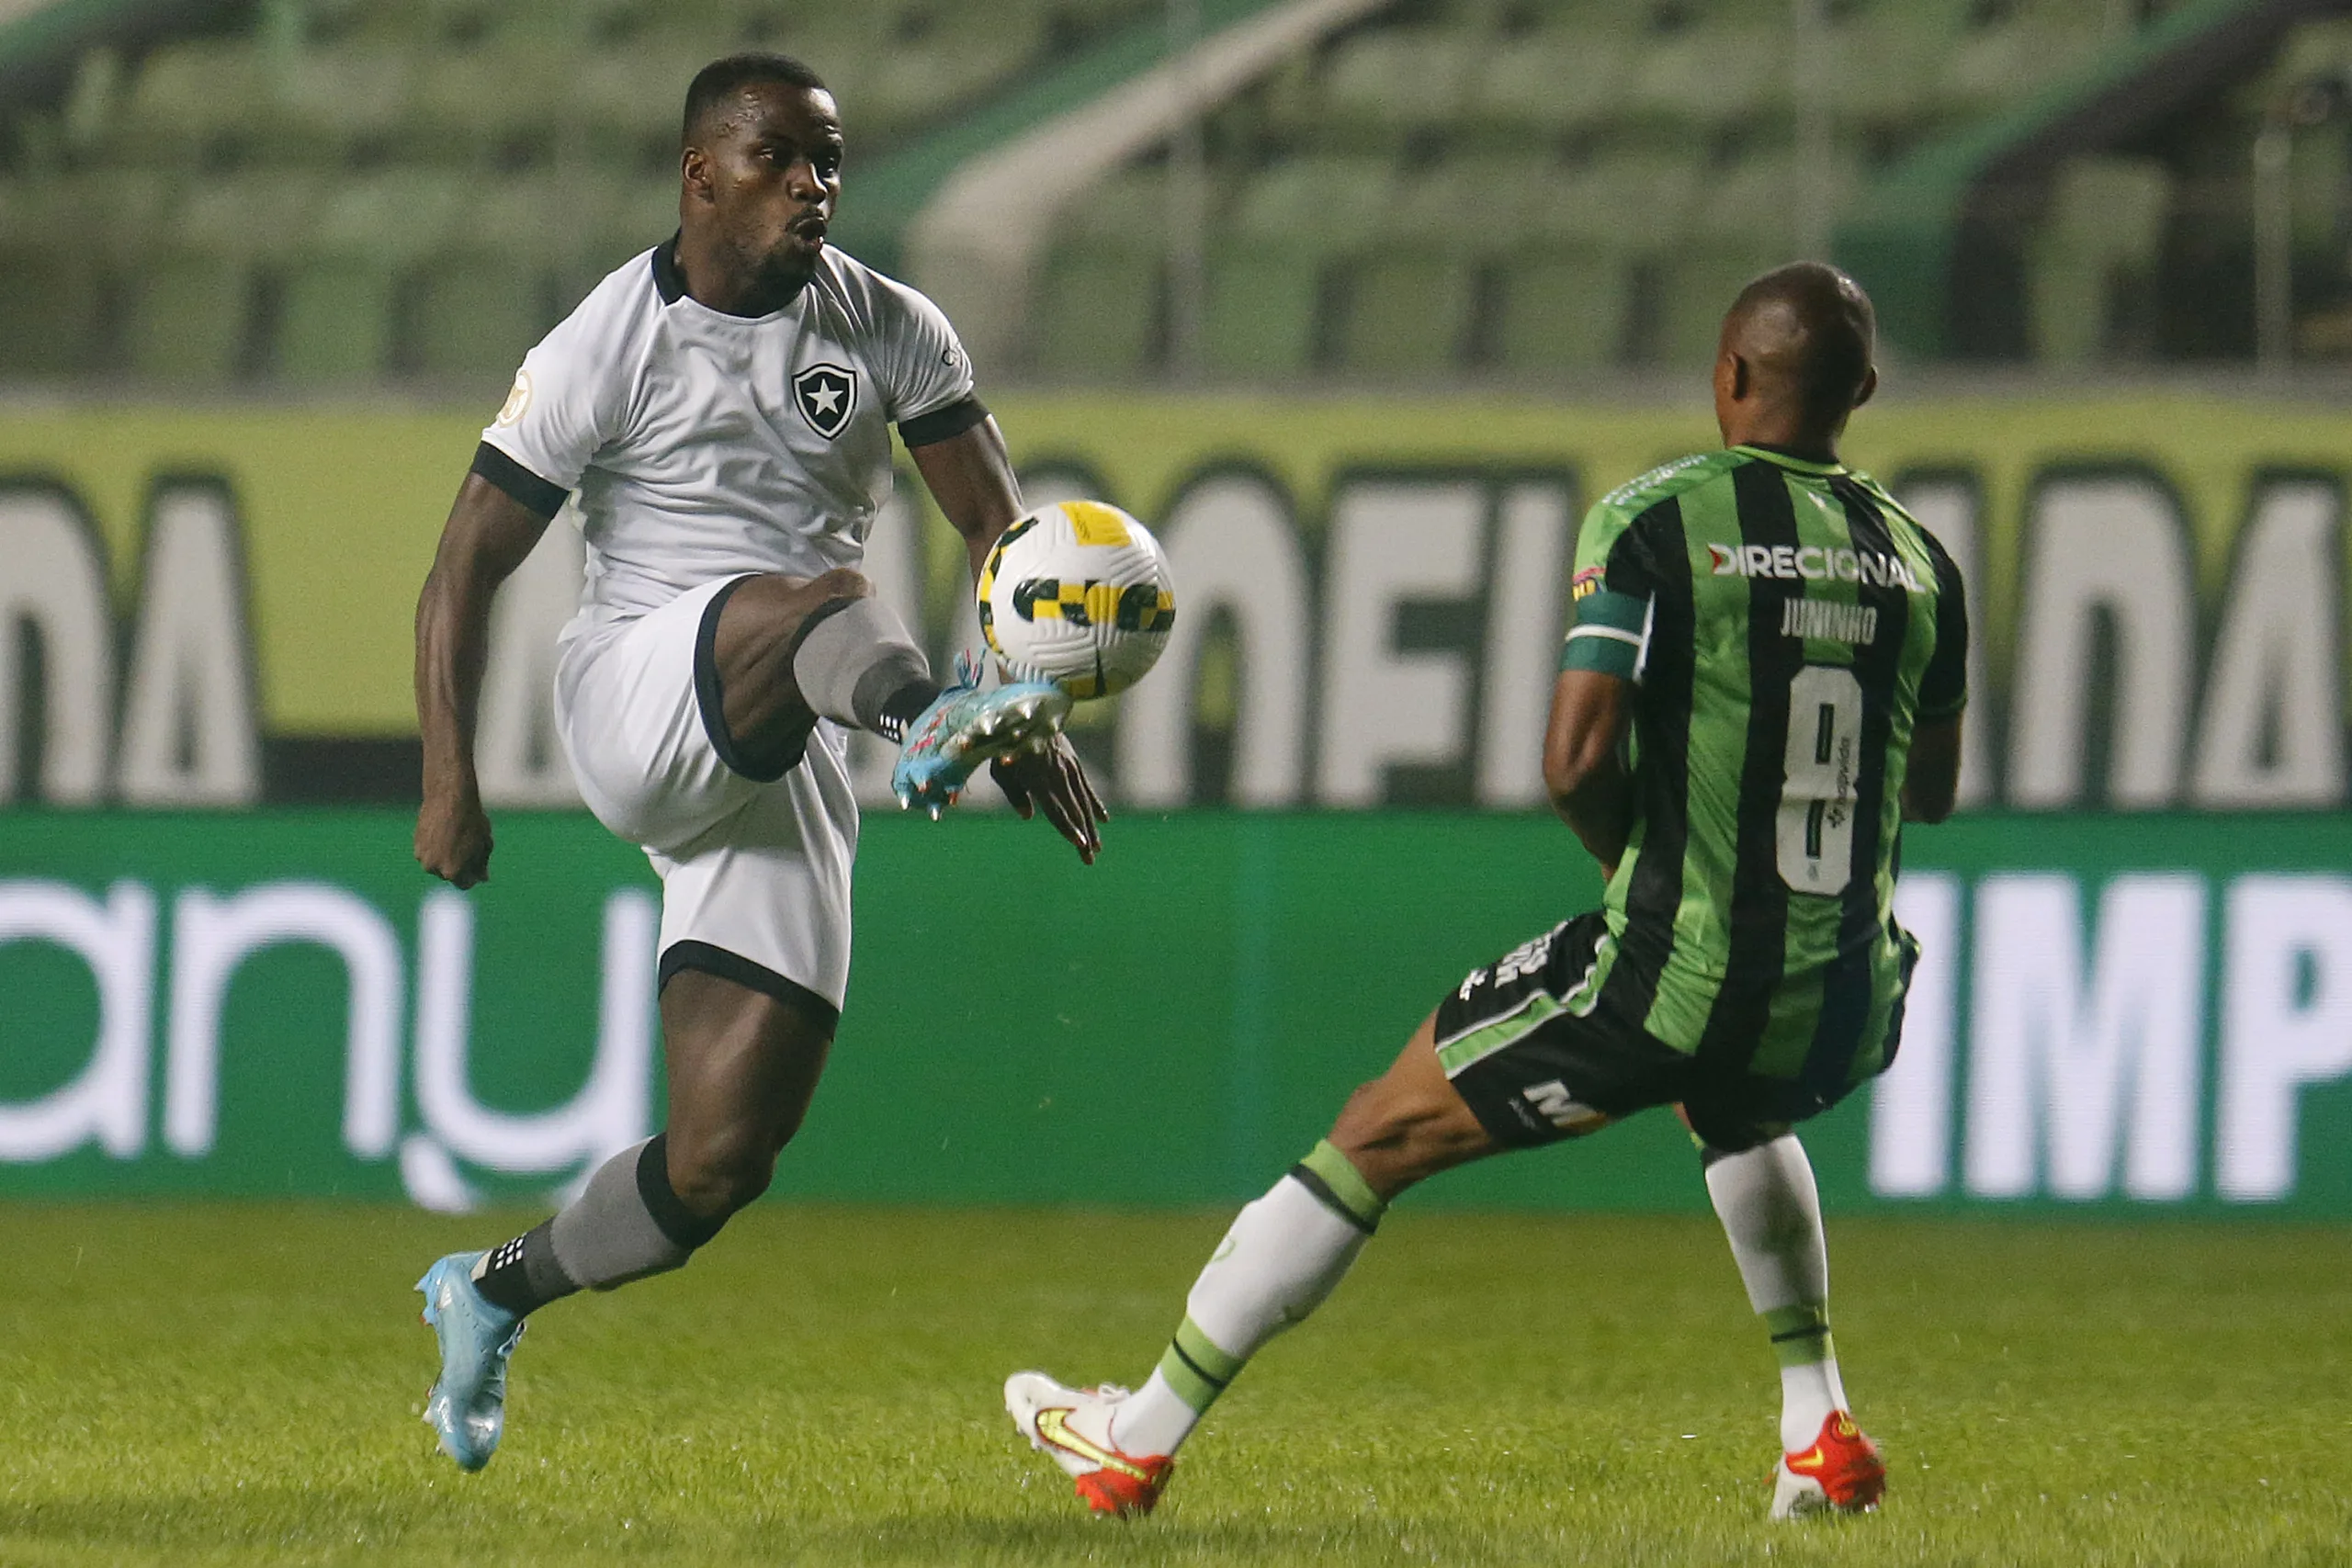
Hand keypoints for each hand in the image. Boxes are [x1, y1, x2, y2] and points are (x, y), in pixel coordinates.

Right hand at [415, 784, 493, 887]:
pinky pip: (429, 852)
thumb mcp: (484, 844)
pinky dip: (436, 847)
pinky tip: (445, 831)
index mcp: (453, 872)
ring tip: (456, 836)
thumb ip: (481, 865)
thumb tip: (482, 878)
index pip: (464, 884)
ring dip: (446, 856)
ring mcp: (422, 857)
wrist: (449, 798)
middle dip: (459, 866)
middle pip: (450, 875)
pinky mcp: (416, 845)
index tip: (477, 864)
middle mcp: (434, 868)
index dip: (473, 876)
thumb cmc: (472, 821)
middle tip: (468, 845)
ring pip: (437, 863)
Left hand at [991, 734, 1106, 863]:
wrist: (1026, 712)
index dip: (1068, 829)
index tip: (1079, 844)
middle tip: (1089, 859)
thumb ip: (1014, 794)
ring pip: (1083, 802)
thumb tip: (1028, 816)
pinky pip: (1086, 787)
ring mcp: (1068, 768)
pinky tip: (1104, 820)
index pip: (1056, 811)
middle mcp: (1057, 776)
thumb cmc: (1005, 745)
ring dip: (1091, 826)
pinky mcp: (1073, 762)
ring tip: (1097, 847)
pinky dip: (1095, 804)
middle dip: (1083, 836)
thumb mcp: (1001, 771)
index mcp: (1038, 780)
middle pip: (1073, 812)